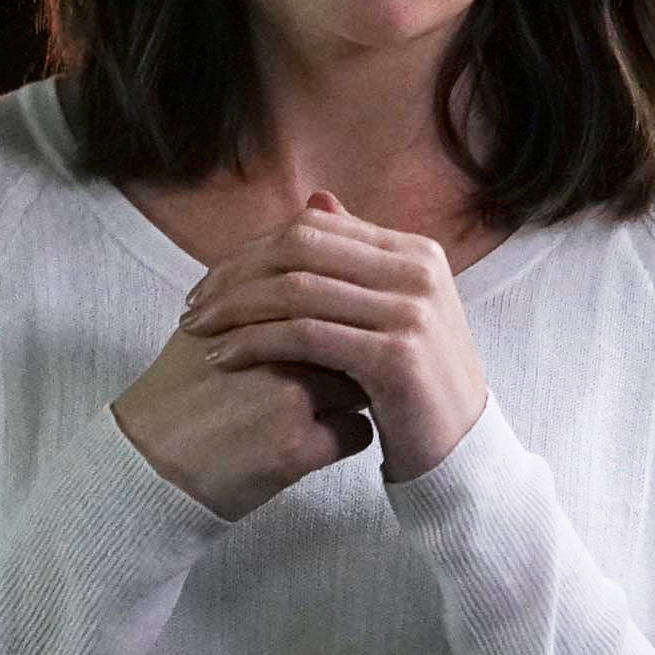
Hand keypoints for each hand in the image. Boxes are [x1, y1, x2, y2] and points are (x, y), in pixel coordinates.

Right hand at [109, 317, 374, 521]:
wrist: (146, 465)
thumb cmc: (177, 396)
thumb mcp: (204, 330)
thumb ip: (249, 298)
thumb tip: (297, 270)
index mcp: (254, 316)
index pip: (331, 298)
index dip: (336, 321)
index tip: (330, 340)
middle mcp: (275, 351)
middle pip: (352, 339)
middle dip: (351, 355)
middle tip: (336, 375)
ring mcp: (291, 401)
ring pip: (363, 385)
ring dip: (354, 396)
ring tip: (319, 411)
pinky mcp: (299, 451)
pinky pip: (358, 434)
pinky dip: (346, 439)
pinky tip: (318, 443)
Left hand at [177, 191, 488, 483]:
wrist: (460, 451)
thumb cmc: (414, 385)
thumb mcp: (392, 311)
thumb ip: (357, 259)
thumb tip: (317, 202)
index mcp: (416, 252)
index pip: (314, 227)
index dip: (252, 249)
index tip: (211, 282)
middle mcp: (418, 271)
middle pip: (301, 250)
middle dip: (235, 275)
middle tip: (194, 306)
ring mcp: (411, 311)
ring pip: (297, 290)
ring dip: (236, 309)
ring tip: (199, 331)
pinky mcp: (396, 355)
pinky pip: (306, 336)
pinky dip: (255, 343)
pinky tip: (225, 358)